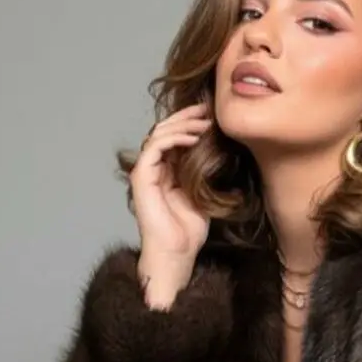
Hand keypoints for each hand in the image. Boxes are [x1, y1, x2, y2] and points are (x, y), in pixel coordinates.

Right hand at [130, 103, 211, 308]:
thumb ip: (205, 169)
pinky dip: (175, 137)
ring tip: (205, 122)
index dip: (191, 121)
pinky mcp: (142, 177)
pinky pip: (155, 147)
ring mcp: (145, 171)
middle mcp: (153, 167)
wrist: (177, 252)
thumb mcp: (204, 191)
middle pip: (165, 128)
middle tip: (208, 108)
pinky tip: (194, 138)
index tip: (213, 113)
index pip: (174, 135)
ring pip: (159, 133)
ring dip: (183, 124)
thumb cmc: (189, 228)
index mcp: (166, 169)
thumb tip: (220, 146)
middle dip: (187, 116)